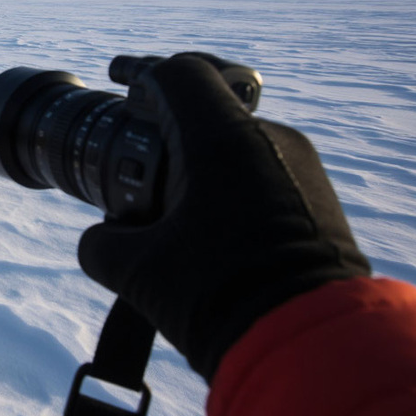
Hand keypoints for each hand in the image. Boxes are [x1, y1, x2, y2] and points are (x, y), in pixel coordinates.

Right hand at [77, 53, 370, 380]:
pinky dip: (226, 176)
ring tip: (165, 194)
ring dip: (198, 149)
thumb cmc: (216, 299)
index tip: (116, 79)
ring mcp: (298, 167)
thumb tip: (101, 237)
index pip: (178, 72)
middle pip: (210, 99)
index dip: (140, 70)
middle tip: (135, 129)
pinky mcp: (316, 198)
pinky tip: (203, 217)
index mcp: (221, 139)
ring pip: (237, 136)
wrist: (309, 346)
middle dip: (167, 111)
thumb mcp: (135, 271)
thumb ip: (99, 242)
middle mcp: (267, 139)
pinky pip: (261, 166)